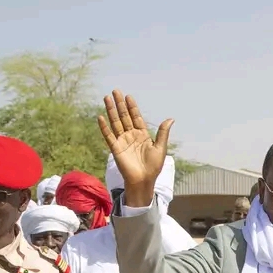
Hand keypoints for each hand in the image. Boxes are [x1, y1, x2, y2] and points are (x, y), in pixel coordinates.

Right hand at [96, 90, 173, 207]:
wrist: (144, 181)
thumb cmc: (153, 167)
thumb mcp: (160, 148)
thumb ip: (163, 132)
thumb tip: (171, 118)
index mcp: (142, 135)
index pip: (136, 117)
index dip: (132, 107)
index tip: (128, 96)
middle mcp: (131, 136)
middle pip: (124, 117)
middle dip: (120, 104)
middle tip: (115, 91)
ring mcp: (122, 141)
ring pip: (115, 123)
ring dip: (111, 111)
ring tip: (107, 98)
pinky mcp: (116, 149)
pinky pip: (109, 136)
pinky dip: (104, 127)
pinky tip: (101, 117)